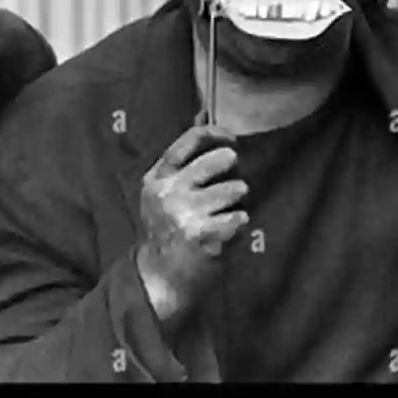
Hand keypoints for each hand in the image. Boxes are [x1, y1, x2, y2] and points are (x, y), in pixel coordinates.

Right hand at [136, 123, 248, 327]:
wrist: (157, 282)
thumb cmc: (166, 235)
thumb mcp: (163, 194)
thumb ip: (183, 160)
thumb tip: (204, 115)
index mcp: (157, 178)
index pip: (191, 140)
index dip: (218, 134)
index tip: (231, 141)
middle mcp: (169, 192)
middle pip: (222, 159)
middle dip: (234, 171)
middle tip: (230, 188)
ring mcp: (186, 213)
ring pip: (237, 189)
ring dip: (237, 204)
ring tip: (221, 219)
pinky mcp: (205, 235)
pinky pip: (240, 217)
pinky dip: (238, 227)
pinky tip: (222, 237)